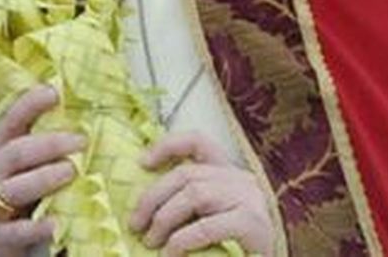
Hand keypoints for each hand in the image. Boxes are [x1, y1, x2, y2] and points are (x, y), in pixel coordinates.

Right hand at [0, 85, 84, 256]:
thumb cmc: (19, 194)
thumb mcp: (24, 165)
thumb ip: (44, 145)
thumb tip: (84, 119)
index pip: (11, 121)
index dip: (30, 105)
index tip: (54, 92)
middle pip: (16, 152)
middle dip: (48, 144)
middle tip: (80, 141)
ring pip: (14, 188)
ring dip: (43, 178)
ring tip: (71, 172)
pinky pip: (16, 230)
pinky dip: (37, 227)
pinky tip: (56, 223)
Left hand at [129, 132, 274, 255]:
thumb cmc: (238, 246)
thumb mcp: (213, 217)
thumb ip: (190, 206)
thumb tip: (145, 209)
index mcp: (229, 174)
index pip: (198, 142)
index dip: (167, 146)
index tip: (141, 162)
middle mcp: (241, 180)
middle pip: (187, 174)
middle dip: (153, 198)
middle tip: (135, 224)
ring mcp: (249, 200)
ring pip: (194, 195)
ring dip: (164, 219)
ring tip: (151, 241)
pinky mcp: (252, 225)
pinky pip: (207, 227)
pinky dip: (182, 240)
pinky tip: (170, 253)